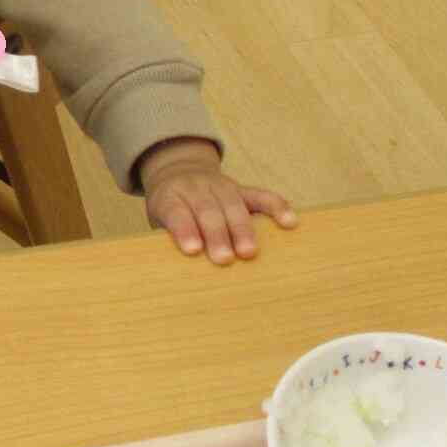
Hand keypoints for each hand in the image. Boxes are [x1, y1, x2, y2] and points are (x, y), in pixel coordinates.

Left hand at [140, 138, 296, 264]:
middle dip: (217, 235)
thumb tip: (176, 274)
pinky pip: (262, 196)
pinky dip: (277, 207)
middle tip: (223, 259)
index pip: (177, 213)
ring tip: (249, 253)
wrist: (178, 172)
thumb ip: (168, 239)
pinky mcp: (242, 189)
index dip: (185, 230)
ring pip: (234, 205)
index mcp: (170, 197)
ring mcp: (221, 186)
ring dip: (243, 229)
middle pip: (208, 211)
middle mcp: (196, 188)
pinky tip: (289, 222)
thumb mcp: (157, 221)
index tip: (193, 250)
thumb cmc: (171, 210)